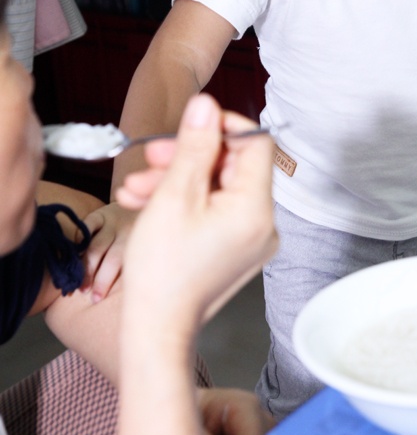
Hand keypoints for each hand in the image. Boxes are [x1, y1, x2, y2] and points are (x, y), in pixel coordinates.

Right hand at [81, 202, 136, 301]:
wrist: (138, 203)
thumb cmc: (134, 235)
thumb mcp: (139, 248)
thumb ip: (129, 266)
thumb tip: (118, 297)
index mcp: (139, 244)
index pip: (125, 268)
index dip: (109, 284)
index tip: (97, 300)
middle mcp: (128, 233)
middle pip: (113, 260)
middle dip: (99, 280)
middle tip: (87, 295)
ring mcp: (114, 222)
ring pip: (98, 246)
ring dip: (86, 266)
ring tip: (77, 282)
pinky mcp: (100, 214)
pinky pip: (87, 226)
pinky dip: (79, 240)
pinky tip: (72, 254)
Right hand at [118, 92, 277, 333]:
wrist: (157, 329)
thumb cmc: (163, 268)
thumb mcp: (174, 195)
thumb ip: (194, 145)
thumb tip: (206, 105)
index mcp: (256, 208)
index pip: (256, 143)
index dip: (223, 126)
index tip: (190, 124)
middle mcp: (264, 223)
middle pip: (233, 166)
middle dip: (188, 156)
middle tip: (150, 156)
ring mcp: (251, 239)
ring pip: (217, 188)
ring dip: (177, 179)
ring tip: (135, 187)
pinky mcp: (236, 250)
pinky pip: (216, 211)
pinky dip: (185, 202)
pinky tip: (146, 203)